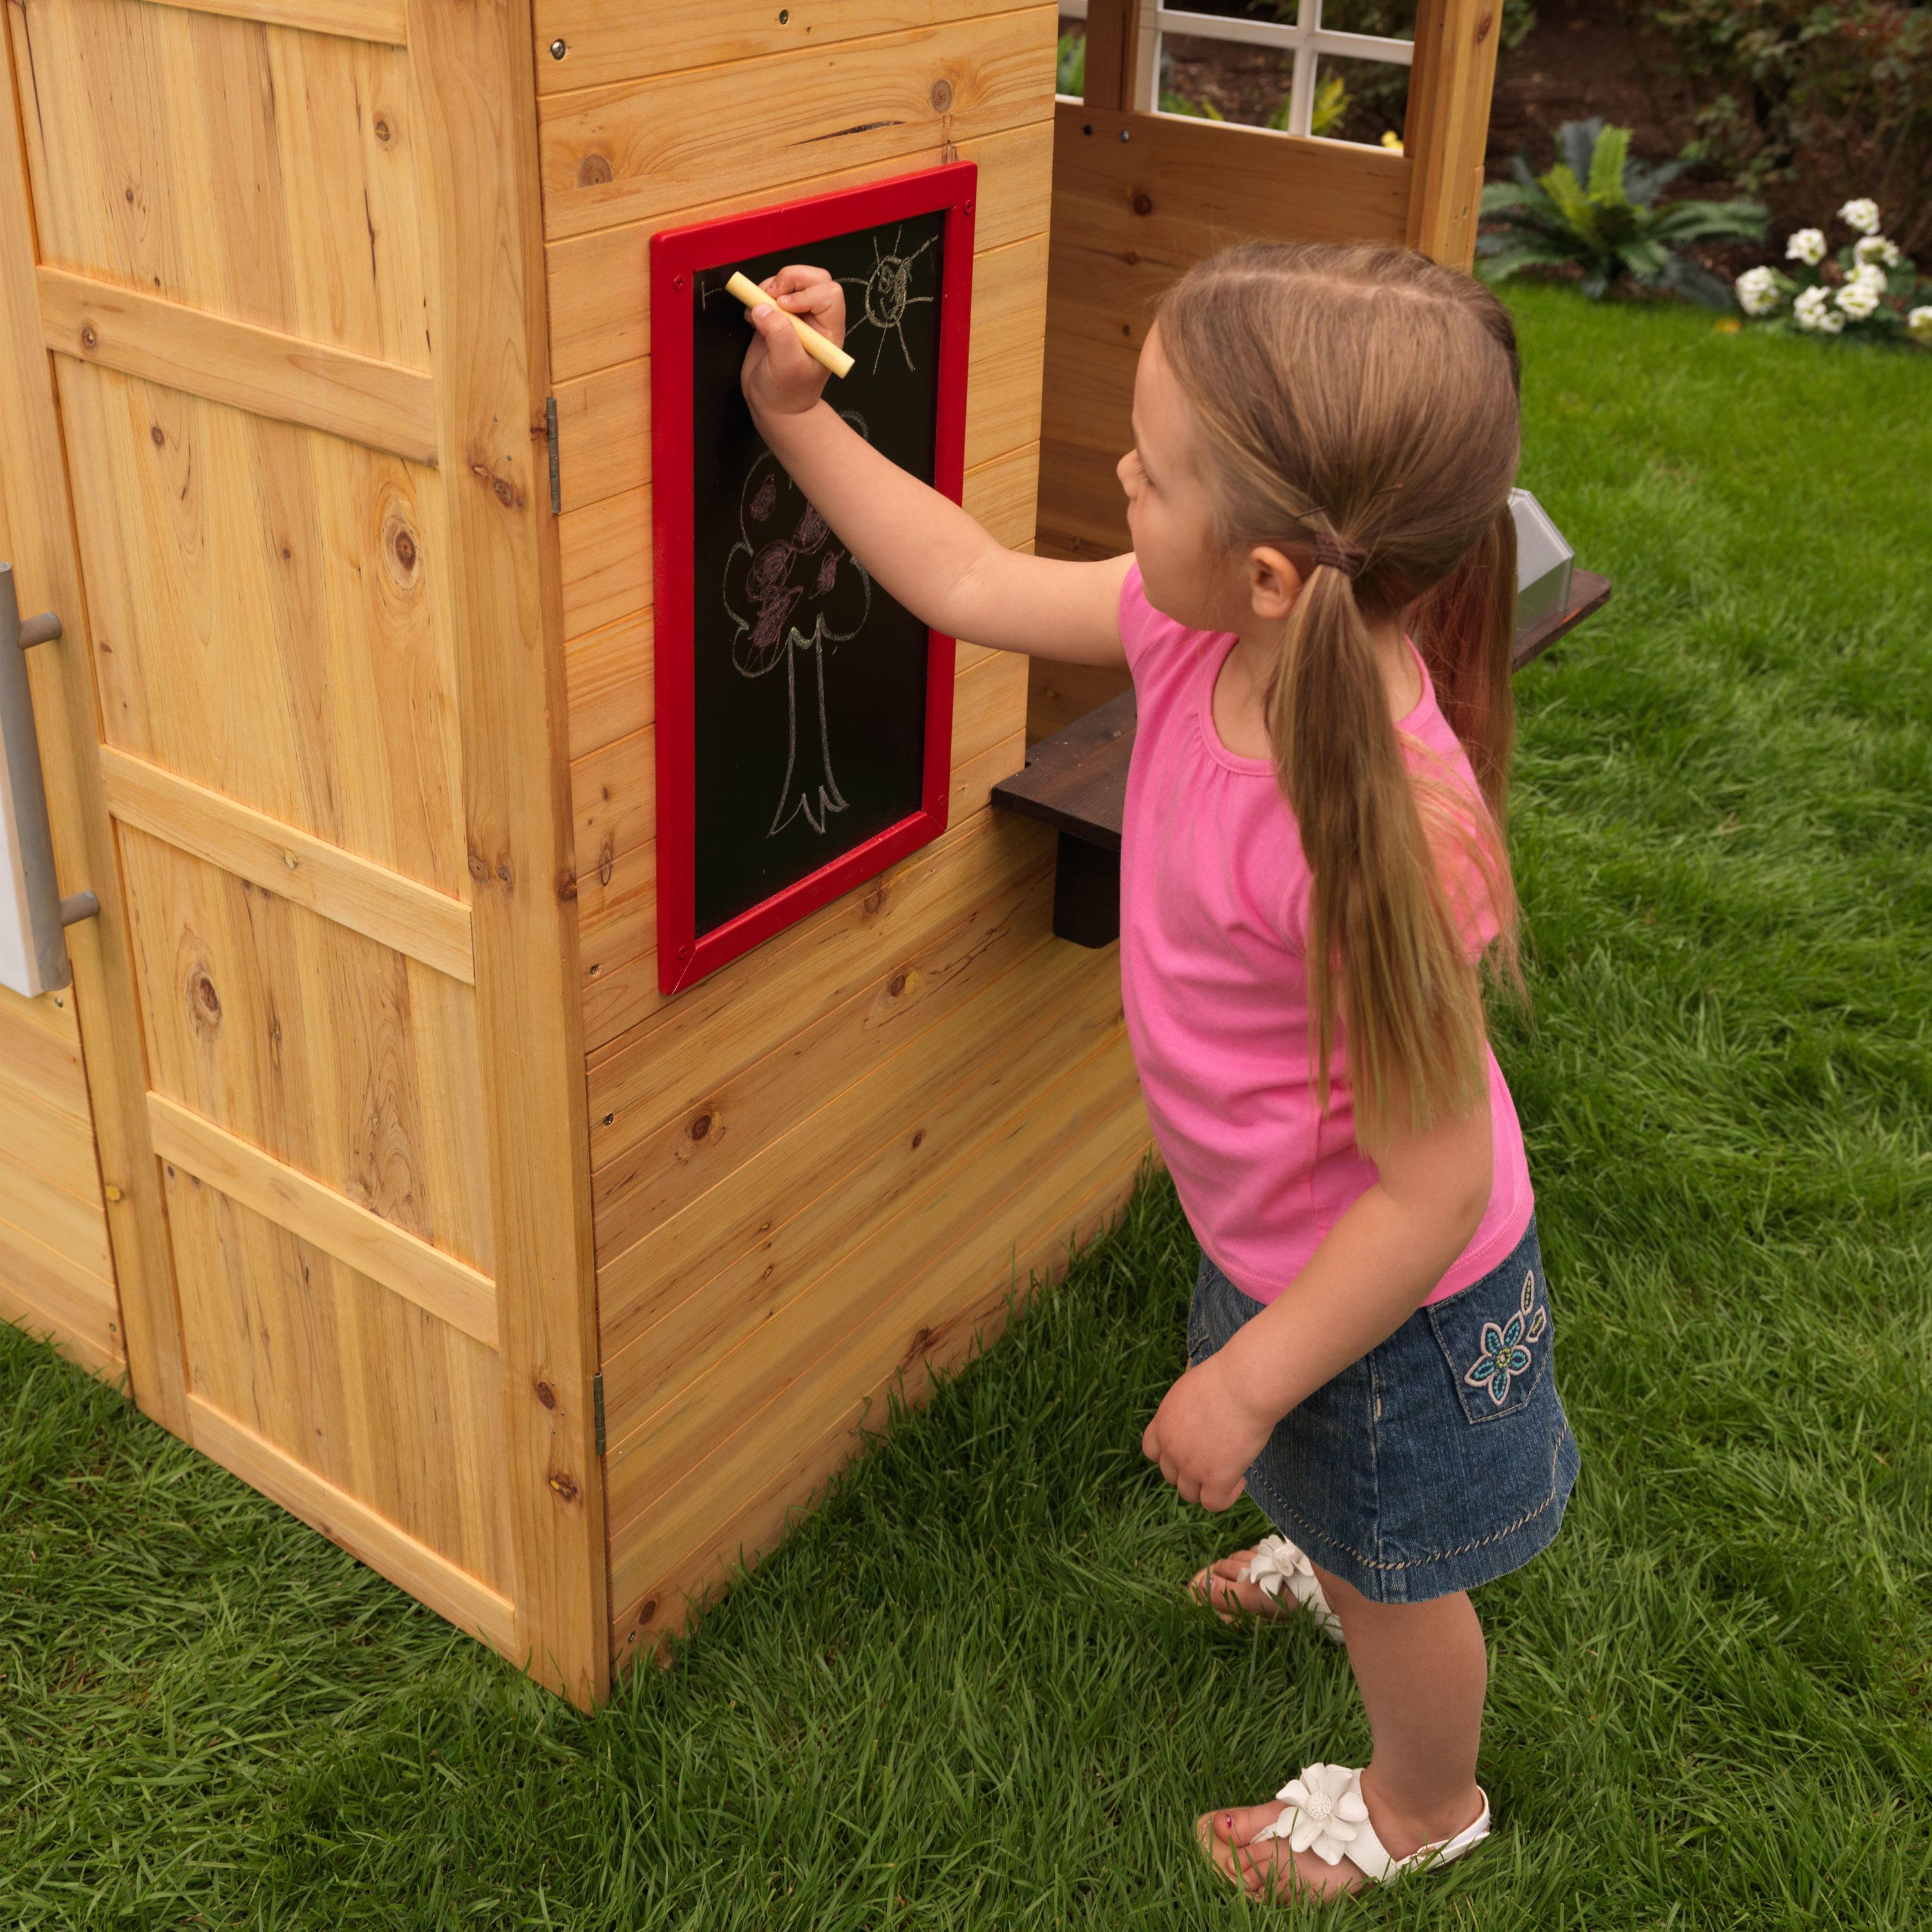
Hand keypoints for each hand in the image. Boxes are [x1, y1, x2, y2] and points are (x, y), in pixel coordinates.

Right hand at [741, 264, 845, 419]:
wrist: (773, 407)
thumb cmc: (786, 393)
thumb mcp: (786, 366)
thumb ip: (779, 334)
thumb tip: (762, 307)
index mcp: (828, 332)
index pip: (829, 294)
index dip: (806, 294)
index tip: (785, 309)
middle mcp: (816, 320)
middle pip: (814, 279)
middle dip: (790, 279)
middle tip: (771, 296)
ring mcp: (796, 317)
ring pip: (791, 281)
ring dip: (771, 286)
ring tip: (757, 307)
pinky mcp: (777, 317)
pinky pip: (771, 292)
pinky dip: (758, 295)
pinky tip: (752, 315)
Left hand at [1141, 1354, 1278, 1511]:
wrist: (1244, 1384)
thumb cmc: (1227, 1376)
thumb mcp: (1192, 1384)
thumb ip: (1187, 1402)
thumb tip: (1193, 1386)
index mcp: (1163, 1422)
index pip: (1151, 1451)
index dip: (1169, 1454)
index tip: (1192, 1447)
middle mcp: (1171, 1447)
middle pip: (1170, 1475)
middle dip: (1190, 1471)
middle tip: (1216, 1457)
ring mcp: (1191, 1466)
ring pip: (1189, 1494)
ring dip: (1207, 1486)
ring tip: (1231, 1469)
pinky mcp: (1216, 1479)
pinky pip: (1214, 1504)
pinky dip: (1226, 1497)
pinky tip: (1240, 1479)